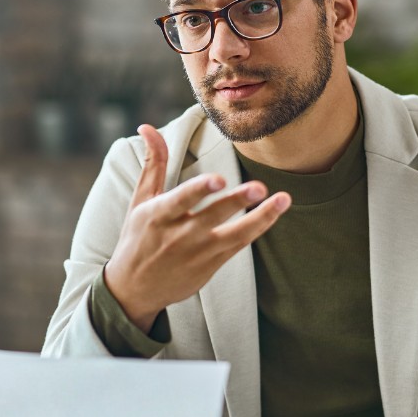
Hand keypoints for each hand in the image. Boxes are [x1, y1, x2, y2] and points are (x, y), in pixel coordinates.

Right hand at [103, 124, 290, 332]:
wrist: (134, 289)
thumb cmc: (137, 238)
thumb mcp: (140, 201)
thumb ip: (153, 164)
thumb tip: (147, 127)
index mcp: (157, 216)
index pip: (180, 200)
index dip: (199, 190)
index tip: (218, 180)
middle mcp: (178, 236)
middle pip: (211, 217)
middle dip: (235, 202)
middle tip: (259, 188)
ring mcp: (197, 254)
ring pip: (234, 235)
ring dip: (261, 218)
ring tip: (283, 199)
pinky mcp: (211, 266)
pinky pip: (238, 246)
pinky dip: (256, 230)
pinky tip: (273, 212)